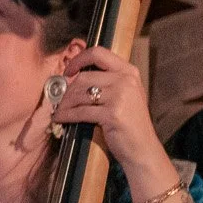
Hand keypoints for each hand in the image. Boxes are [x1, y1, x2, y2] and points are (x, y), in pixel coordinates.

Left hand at [57, 49, 187, 202]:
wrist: (142, 148)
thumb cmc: (129, 123)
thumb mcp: (124, 95)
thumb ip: (107, 81)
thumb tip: (74, 75)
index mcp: (129, 72)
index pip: (98, 53)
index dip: (78, 59)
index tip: (68, 71)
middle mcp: (126, 80)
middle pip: (84, 77)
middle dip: (67, 91)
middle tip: (60, 101)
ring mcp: (120, 96)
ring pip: (79, 94)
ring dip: (64, 104)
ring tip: (59, 111)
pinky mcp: (112, 114)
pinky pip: (80, 111)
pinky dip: (66, 116)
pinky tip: (59, 119)